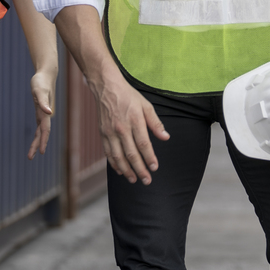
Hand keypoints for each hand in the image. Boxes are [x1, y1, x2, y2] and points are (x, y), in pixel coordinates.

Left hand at [27, 69, 54, 159]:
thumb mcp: (40, 90)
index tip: (41, 152)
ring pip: (41, 131)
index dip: (43, 141)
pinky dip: (38, 134)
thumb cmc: (41, 81)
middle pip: (42, 133)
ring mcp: (43, 113)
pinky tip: (36, 138)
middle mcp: (45, 115)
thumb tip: (50, 113)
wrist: (45, 75)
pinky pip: (39, 126)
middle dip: (37, 145)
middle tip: (30, 157)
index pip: (45, 130)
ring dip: (37, 142)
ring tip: (31, 153)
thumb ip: (44, 102)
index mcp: (45, 112)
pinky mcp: (40, 111)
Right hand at [92, 67, 169, 183]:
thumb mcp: (146, 106)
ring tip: (134, 180)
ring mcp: (110, 132)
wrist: (107, 88)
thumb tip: (166, 137)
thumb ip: (156, 123)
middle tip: (146, 181)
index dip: (149, 158)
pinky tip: (120, 170)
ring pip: (118, 157)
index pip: (143, 144)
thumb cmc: (129, 96)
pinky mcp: (102, 134)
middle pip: (131, 154)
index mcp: (134, 121)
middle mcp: (121, 129)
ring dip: (127, 170)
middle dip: (139, 169)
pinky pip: (108, 153)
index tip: (154, 168)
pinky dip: (114, 163)